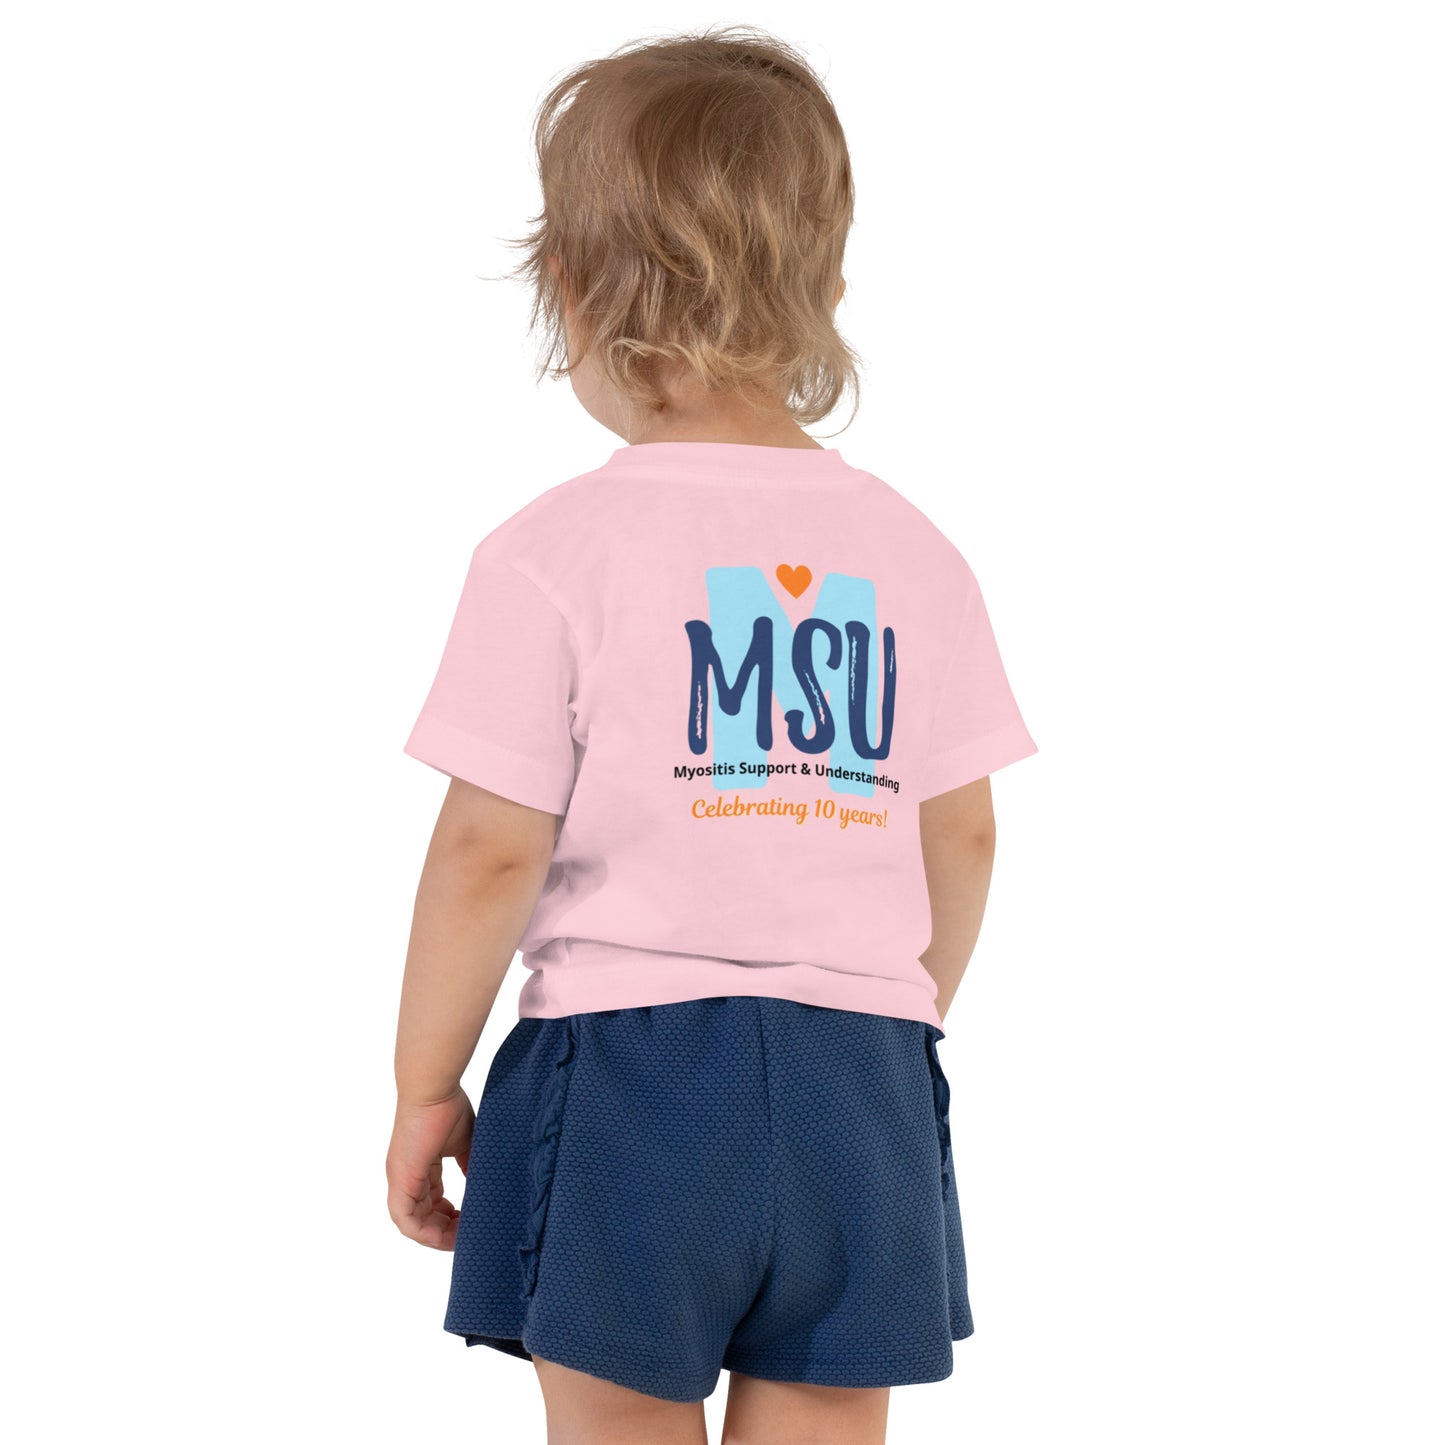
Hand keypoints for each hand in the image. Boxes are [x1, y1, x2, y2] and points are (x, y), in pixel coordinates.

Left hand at [386, 1089, 475, 1249]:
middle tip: (468, 1236)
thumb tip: (483, 1184)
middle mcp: (406, 1177)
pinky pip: (406, 1220)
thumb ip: (470, 1165)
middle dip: (445, 1230)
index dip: (449, 1216)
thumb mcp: (464, 1142)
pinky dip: (424, 1233)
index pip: (431, 1201)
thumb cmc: (447, 1106)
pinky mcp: (401, 1180)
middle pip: (422, 1216)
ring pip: (412, 1223)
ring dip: (436, 1235)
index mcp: (419, 1167)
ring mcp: (401, 1180)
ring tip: (459, 1241)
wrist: (433, 1089)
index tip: (469, 1221)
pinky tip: (444, 1238)